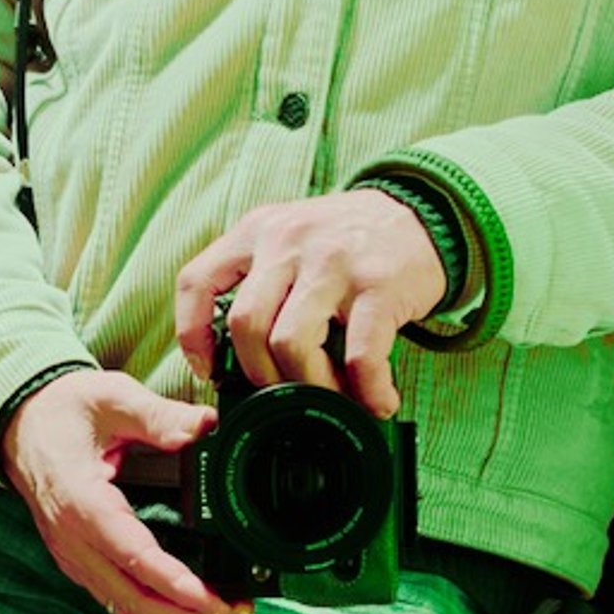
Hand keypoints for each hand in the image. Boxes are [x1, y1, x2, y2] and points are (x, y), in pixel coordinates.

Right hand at [0, 369, 249, 613]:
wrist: (19, 425)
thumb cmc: (62, 411)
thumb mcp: (111, 398)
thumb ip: (159, 416)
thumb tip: (204, 426)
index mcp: (81, 502)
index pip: (133, 556)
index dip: (175, 583)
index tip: (213, 596)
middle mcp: (73, 539)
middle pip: (132, 598)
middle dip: (186, 612)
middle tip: (235, 608)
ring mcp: (72, 555)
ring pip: (124, 606)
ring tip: (219, 610)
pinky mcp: (77, 560)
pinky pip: (115, 598)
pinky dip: (152, 608)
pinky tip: (182, 603)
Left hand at [174, 192, 446, 416]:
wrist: (422, 213)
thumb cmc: (350, 240)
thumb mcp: (291, 238)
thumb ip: (262, 280)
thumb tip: (239, 360)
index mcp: (258, 231)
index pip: (197, 282)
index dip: (192, 335)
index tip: (209, 369)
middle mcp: (289, 242)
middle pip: (245, 325)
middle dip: (261, 375)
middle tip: (285, 391)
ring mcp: (333, 262)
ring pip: (291, 343)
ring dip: (310, 385)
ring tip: (333, 396)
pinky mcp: (378, 285)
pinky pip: (360, 355)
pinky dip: (368, 390)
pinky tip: (378, 400)